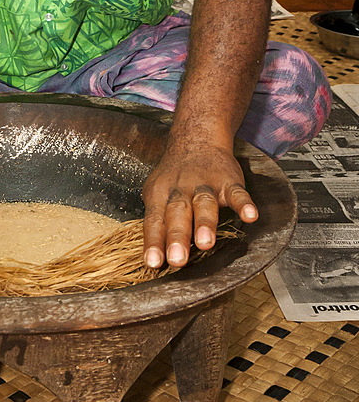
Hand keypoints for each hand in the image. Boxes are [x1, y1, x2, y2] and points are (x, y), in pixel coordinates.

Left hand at [141, 145, 257, 268]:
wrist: (196, 138)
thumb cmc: (175, 175)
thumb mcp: (157, 193)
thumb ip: (158, 222)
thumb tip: (154, 258)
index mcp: (160, 195)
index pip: (154, 221)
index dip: (153, 242)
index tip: (152, 263)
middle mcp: (181, 190)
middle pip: (178, 214)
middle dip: (177, 237)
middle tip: (177, 259)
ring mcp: (205, 184)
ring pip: (204, 203)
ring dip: (205, 223)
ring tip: (205, 243)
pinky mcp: (228, 181)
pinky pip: (237, 193)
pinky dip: (244, 204)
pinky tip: (250, 216)